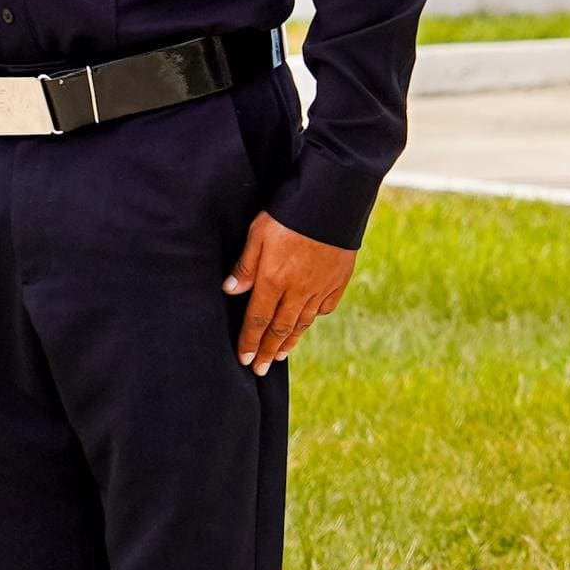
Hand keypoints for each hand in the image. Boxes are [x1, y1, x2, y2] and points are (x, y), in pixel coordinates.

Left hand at [223, 212, 355, 370]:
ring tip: (280, 355)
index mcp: (273, 280)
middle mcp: (297, 290)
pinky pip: (324, 308)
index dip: (250, 342)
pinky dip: (313, 319)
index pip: (258, 320)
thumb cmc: (289, 212)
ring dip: (289, 341)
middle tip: (260, 369)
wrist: (333, 200)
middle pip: (280, 329)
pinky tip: (307, 324)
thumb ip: (245, 264)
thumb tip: (231, 291)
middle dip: (268, 351)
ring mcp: (320, 287)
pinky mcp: (338, 280)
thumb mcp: (258, 232)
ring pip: (302, 322)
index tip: (244, 360)